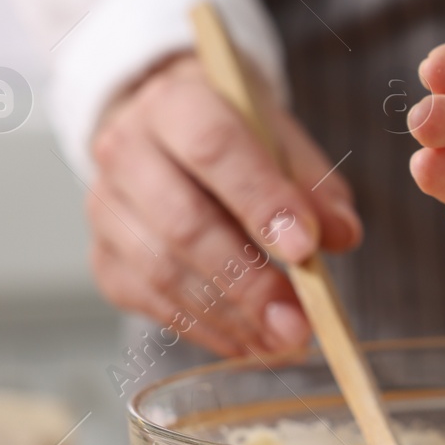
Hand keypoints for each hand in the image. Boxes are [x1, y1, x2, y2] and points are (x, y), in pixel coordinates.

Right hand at [87, 52, 360, 355]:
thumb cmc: (237, 136)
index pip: (212, 149)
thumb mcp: (283, 141)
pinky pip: (148, 301)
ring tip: (281, 341)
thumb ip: (315, 185)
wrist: (170, 134)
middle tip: (297, 322)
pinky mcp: (103, 255)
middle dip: (246, 280)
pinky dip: (202, 328)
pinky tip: (246, 342)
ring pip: (160, 269)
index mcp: (176, 102)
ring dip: (227, 315)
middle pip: (182, 221)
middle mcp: (126, 149)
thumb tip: (341, 235)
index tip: (303, 248)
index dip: (259, 201)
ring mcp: (106, 206)